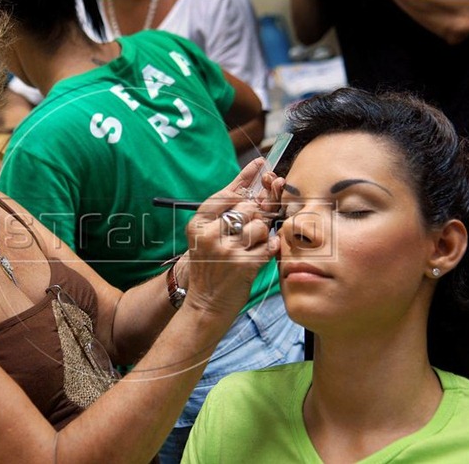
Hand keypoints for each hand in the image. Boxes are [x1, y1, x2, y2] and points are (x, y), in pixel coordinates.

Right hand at [182, 160, 280, 316]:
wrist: (205, 304)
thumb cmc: (210, 268)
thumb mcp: (207, 237)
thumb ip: (226, 213)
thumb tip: (253, 185)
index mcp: (198, 223)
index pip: (226, 194)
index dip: (245, 177)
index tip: (260, 163)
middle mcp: (210, 234)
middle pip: (248, 207)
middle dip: (258, 213)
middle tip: (255, 225)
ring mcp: (226, 249)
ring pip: (260, 225)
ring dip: (262, 235)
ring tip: (250, 248)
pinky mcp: (243, 264)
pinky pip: (269, 244)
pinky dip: (270, 247)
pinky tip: (261, 253)